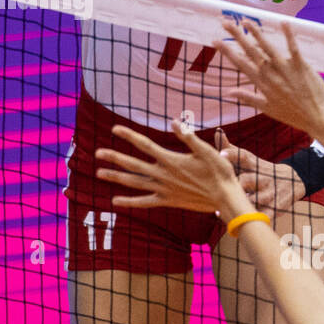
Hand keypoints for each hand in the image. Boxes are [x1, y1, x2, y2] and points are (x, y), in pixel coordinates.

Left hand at [96, 118, 244, 214]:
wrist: (226, 199)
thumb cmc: (220, 173)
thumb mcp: (207, 151)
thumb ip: (189, 137)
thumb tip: (174, 121)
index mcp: (171, 160)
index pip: (145, 145)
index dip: (129, 136)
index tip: (114, 129)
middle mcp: (164, 175)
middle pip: (133, 165)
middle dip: (114, 157)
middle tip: (97, 153)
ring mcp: (164, 189)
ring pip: (134, 183)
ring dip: (116, 177)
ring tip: (99, 173)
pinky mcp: (167, 201)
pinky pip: (144, 202)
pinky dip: (129, 202)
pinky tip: (115, 200)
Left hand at [214, 129, 305, 214]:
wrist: (293, 181)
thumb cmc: (260, 170)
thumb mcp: (249, 160)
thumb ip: (231, 149)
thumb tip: (217, 132)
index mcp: (255, 165)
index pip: (244, 157)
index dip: (233, 154)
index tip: (221, 153)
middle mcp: (263, 178)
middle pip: (249, 179)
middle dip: (238, 182)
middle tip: (223, 186)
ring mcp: (270, 193)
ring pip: (256, 198)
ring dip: (244, 202)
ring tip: (227, 205)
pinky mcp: (275, 208)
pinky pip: (263, 214)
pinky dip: (251, 217)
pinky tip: (236, 218)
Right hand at [216, 17, 323, 138]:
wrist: (318, 119)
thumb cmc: (294, 115)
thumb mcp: (267, 109)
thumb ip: (247, 98)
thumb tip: (228, 92)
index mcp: (262, 84)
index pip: (240, 64)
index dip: (227, 51)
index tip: (215, 41)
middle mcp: (271, 74)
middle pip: (250, 51)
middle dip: (236, 36)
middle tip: (225, 23)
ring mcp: (286, 69)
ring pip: (268, 47)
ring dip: (256, 32)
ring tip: (245, 21)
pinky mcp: (301, 66)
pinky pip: (293, 47)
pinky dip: (288, 35)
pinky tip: (283, 22)